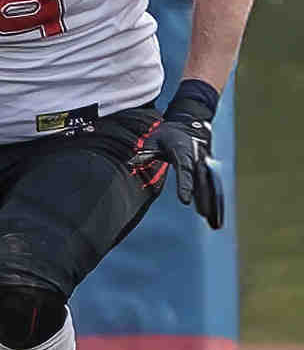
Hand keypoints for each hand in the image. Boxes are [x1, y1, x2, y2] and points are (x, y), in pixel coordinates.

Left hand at [131, 106, 223, 229]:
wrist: (188, 125)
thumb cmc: (166, 135)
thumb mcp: (152, 140)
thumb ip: (146, 152)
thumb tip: (133, 161)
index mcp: (184, 151)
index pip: (185, 170)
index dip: (186, 185)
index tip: (186, 200)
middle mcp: (198, 159)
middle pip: (203, 181)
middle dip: (205, 199)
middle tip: (204, 215)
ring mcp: (206, 165)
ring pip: (212, 187)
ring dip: (215, 205)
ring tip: (215, 224)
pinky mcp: (208, 172)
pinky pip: (213, 189)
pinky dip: (216, 204)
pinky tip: (215, 220)